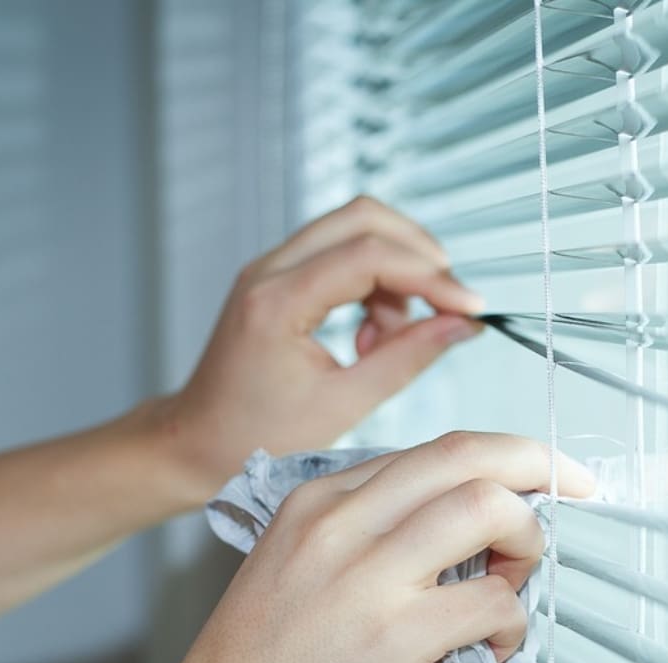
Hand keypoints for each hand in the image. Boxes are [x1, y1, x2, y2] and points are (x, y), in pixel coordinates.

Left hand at [159, 197, 485, 500]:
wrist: (196, 441)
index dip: (431, 277)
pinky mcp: (278, 276)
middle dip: (418, 255)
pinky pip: (339, 253)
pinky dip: (371, 283)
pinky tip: (368, 338)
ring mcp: (270, 267)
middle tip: (445, 306)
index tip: (471, 307)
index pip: (371, 256)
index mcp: (279, 302)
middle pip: (364, 217)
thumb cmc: (257, 436)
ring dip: (394, 274)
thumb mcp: (343, 406)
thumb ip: (406, 360)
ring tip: (389, 341)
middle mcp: (269, 270)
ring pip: (354, 229)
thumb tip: (462, 325)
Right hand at [161, 432, 596, 662]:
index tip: (533, 478)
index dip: (497, 460)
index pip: (431, 450)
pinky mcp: (397, 637)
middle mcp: (342, 522)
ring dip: (529, 539)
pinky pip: (492, 601)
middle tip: (576, 488)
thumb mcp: (292, 569)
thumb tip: (453, 538)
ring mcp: (369, 576)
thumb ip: (362, 538)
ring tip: (518, 580)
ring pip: (490, 507)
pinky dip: (514, 621)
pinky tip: (494, 648)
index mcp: (317, 501)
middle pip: (469, 455)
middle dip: (540, 464)